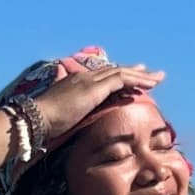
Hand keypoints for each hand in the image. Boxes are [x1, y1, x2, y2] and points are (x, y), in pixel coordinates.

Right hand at [33, 51, 165, 145]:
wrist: (37, 119)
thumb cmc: (45, 123)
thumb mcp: (62, 117)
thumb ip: (71, 115)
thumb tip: (73, 121)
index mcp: (76, 83)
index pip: (102, 77)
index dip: (118, 77)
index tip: (131, 79)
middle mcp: (84, 78)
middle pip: (114, 71)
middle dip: (133, 72)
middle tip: (150, 73)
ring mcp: (90, 81)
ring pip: (121, 73)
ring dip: (141, 76)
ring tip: (157, 79)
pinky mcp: (95, 88)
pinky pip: (121, 79)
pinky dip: (136, 81)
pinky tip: (148, 86)